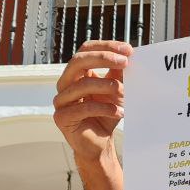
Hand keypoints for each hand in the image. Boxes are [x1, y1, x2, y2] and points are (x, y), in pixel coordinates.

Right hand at [53, 40, 127, 161]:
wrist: (98, 143)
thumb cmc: (105, 115)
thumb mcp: (115, 90)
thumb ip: (118, 73)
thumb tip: (128, 55)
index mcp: (76, 73)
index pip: (86, 50)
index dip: (106, 47)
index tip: (127, 50)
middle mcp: (65, 84)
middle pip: (78, 61)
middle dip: (103, 58)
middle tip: (124, 62)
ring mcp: (61, 101)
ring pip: (82, 85)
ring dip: (108, 86)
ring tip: (123, 93)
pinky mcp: (62, 118)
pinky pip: (84, 108)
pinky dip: (105, 109)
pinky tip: (118, 113)